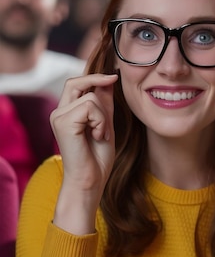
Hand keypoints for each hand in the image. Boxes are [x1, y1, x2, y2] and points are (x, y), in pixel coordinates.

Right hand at [50, 74, 117, 229]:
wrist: (90, 181)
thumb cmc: (97, 159)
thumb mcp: (105, 125)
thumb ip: (105, 103)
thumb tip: (109, 79)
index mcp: (66, 113)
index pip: (76, 84)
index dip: (94, 77)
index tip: (114, 75)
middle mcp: (58, 112)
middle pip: (78, 82)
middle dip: (98, 82)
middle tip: (113, 83)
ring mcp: (59, 116)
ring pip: (91, 97)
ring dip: (104, 117)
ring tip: (102, 135)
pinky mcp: (63, 122)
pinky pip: (91, 107)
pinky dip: (101, 122)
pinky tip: (98, 137)